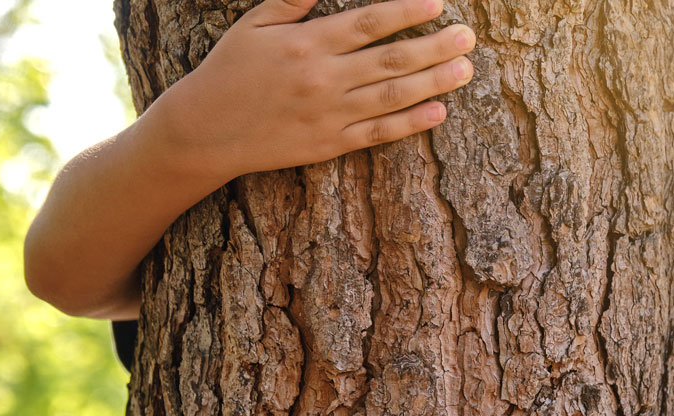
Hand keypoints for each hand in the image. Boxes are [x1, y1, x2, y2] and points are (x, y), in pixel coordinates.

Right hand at [155, 0, 474, 180]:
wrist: (205, 130)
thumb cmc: (230, 70)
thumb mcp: (255, 24)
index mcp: (308, 42)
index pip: (369, 22)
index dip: (407, 11)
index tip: (438, 4)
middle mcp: (324, 78)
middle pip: (392, 59)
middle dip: (435, 47)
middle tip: (468, 38)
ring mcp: (330, 114)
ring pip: (393, 95)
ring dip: (434, 82)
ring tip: (466, 70)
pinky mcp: (330, 144)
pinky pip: (378, 133)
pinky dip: (411, 123)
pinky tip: (438, 111)